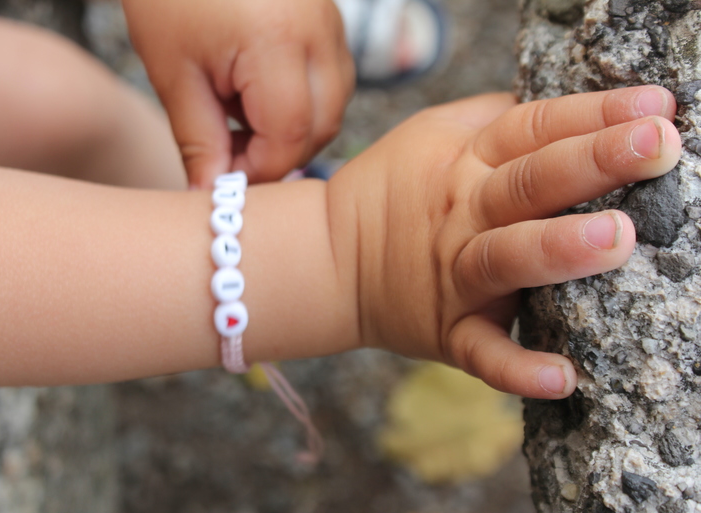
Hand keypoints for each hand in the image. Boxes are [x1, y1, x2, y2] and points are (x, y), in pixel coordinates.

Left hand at [121, 0, 354, 188]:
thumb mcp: (173, 72)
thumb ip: (199, 141)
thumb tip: (212, 195)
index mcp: (278, 41)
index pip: (290, 137)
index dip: (258, 169)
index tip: (222, 175)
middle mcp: (319, 31)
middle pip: (322, 126)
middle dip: (278, 153)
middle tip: (227, 150)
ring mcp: (331, 22)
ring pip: (333, 107)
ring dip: (292, 130)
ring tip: (238, 115)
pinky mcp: (329, 19)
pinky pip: (331, 80)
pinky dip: (301, 102)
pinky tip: (258, 91)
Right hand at [328, 86, 680, 398]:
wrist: (328, 258)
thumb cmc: (391, 191)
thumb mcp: (431, 134)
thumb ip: (493, 118)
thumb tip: (563, 108)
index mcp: (464, 161)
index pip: (533, 128)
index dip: (590, 113)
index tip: (653, 105)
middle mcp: (462, 214)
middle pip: (528, 183)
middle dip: (591, 162)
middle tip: (655, 145)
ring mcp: (454, 276)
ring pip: (505, 259)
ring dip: (556, 250)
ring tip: (616, 238)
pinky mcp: (447, 331)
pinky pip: (481, 353)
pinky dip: (515, 368)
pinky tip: (561, 378)